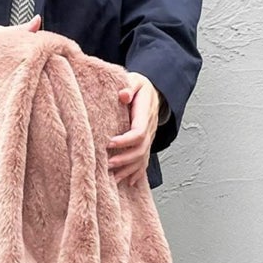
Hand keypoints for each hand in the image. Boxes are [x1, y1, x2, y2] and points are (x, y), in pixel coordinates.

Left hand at [107, 72, 158, 187]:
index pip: (139, 132)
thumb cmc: (140, 87)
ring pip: (142, 158)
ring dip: (128, 169)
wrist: (154, 92)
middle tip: (108, 164)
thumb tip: (123, 95)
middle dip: (125, 159)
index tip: (110, 143)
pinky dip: (136, 172)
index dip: (125, 140)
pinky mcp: (146, 143)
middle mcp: (150, 129)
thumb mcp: (135, 81)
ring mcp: (149, 138)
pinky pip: (144, 160)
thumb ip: (129, 86)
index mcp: (145, 114)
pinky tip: (128, 182)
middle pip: (141, 149)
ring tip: (113, 177)